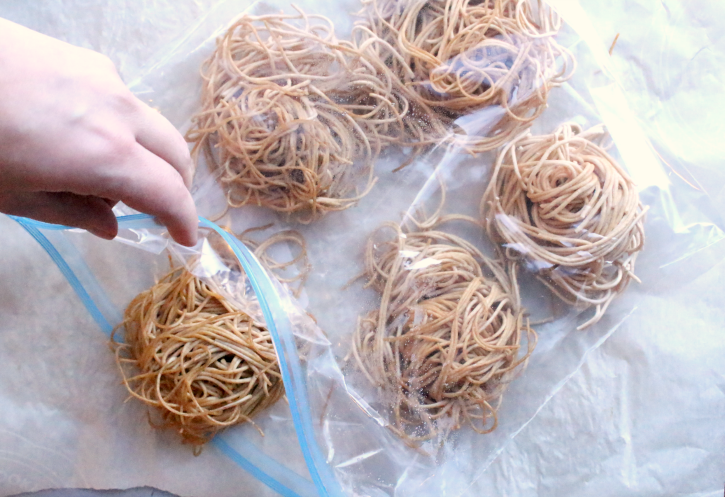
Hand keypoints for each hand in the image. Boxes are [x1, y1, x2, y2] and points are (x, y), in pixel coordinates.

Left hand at [0, 18, 197, 245]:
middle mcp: (121, 114)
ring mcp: (108, 81)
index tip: (185, 238)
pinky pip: (125, 101)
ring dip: (150, 155)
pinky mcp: (89, 60)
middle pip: (176, 154)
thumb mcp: (13, 195)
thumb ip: (71, 214)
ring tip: (111, 172)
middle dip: (177, 186)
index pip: (169, 194)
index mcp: (105, 156)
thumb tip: (109, 225)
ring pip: (153, 125)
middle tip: (159, 208)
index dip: (183, 220)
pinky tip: (88, 132)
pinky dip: (125, 126)